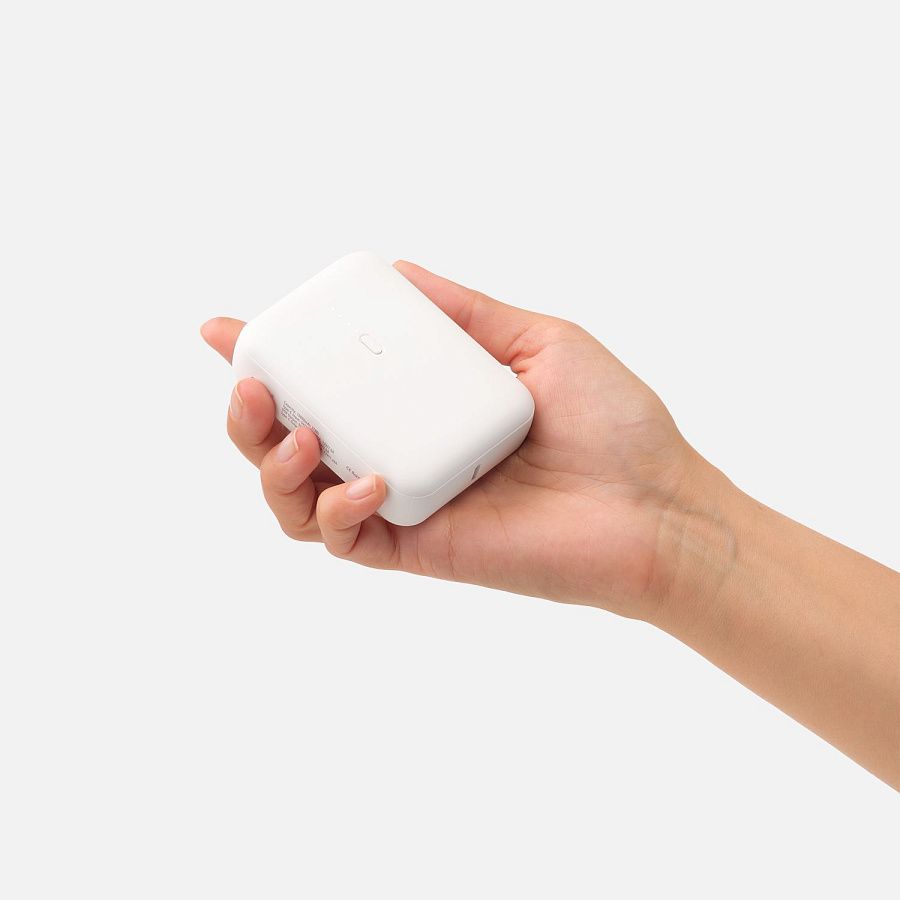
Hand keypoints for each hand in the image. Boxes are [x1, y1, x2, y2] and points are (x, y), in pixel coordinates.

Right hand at [201, 261, 708, 620]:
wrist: (656, 507)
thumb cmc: (611, 424)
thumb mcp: (537, 341)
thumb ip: (465, 312)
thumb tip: (399, 270)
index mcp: (422, 403)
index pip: (330, 380)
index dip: (270, 357)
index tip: (226, 330)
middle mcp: (402, 451)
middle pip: (292, 441)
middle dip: (248, 415)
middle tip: (250, 385)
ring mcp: (406, 502)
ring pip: (298, 498)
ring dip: (272, 465)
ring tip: (297, 435)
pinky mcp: (418, 548)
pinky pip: (345, 539)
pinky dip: (337, 511)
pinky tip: (369, 483)